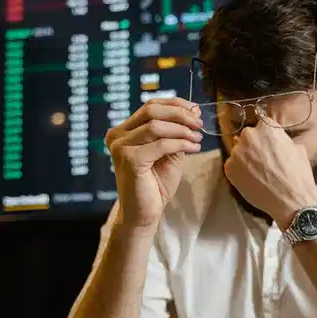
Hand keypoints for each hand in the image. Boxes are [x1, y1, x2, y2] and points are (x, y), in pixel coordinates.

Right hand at [106, 97, 202, 226]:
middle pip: (151, 110)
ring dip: (182, 130)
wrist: (144, 213)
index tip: (195, 110)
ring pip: (156, 126)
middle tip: (199, 124)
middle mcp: (118, 135)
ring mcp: (121, 147)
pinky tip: (193, 148)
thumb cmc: (155, 184)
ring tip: (197, 138)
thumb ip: (177, 131)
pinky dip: (180, 144)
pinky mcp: (130, 160)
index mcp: (124, 130)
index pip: (150, 106)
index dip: (175, 104)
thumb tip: (194, 109)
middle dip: (180, 114)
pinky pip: (161, 144)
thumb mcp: (170, 152)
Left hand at [224, 118, 316, 227]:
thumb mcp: (297, 148)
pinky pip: (232, 166)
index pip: (261, 124)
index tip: (267, 144)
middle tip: (263, 159)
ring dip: (245, 159)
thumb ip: (281, 140)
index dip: (265, 136)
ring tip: (257, 173)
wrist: (291, 199)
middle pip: (247, 137)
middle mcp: (248, 136)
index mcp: (266, 127)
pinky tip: (251, 180)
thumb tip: (276, 141)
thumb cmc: (298, 174)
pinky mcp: (229, 169)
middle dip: (253, 146)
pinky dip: (239, 172)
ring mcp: (237, 152)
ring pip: (238, 152)